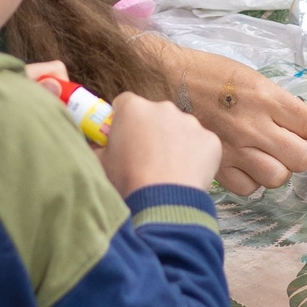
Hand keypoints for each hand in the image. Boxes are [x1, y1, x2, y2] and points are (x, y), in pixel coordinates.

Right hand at [94, 93, 221, 198]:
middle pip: (155, 115)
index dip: (123, 120)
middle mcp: (163, 108)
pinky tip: (186, 175)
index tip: (124, 136)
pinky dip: (195, 157)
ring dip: (174, 143)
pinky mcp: (210, 139)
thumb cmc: (127, 182)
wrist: (163, 203)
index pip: (125, 103)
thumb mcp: (101, 164)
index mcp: (133, 108)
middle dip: (151, 131)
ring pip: (180, 129)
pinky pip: (201, 145)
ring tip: (168, 172)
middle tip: (146, 159)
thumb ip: (98, 148)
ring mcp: (190, 122)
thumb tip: (96, 146)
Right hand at [156, 44, 306, 194]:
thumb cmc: (207, 73)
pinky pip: (248, 188)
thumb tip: (297, 124)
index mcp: (268, 99)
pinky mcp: (217, 164)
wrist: (164, 78)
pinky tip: (245, 167)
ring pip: (277, 178)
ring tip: (266, 158)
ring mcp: (236, 149)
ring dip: (276, 169)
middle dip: (300, 154)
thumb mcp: (251, 77)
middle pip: (301, 159)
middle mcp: (256, 127)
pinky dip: (250, 181)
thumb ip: (275, 102)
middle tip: (288, 146)